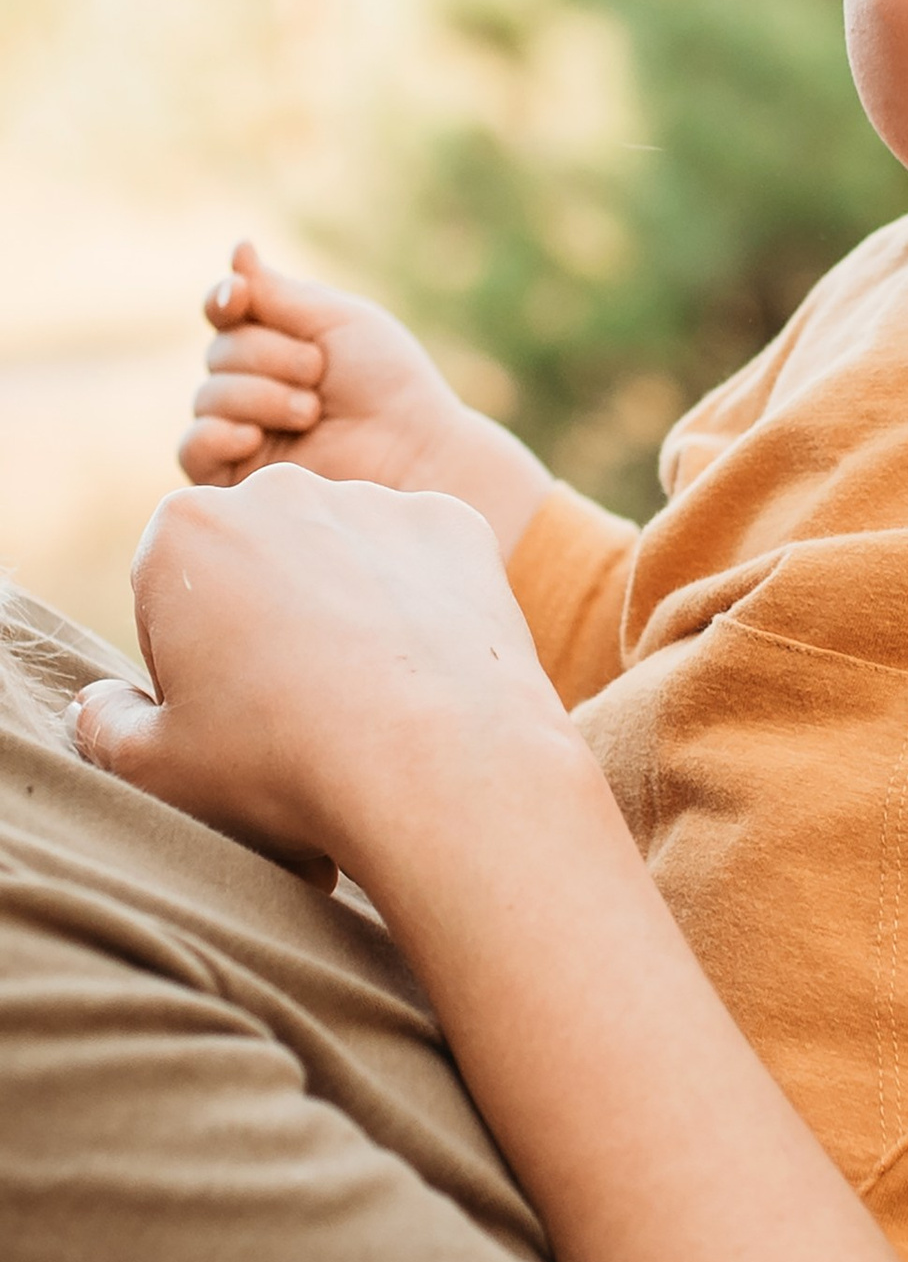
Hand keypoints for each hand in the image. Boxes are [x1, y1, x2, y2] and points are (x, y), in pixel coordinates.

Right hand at [74, 469, 579, 880]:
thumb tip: (99, 705)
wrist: (436, 770)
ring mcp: (373, 501)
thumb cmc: (284, 765)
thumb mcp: (158, 765)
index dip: (194, 661)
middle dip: (268, 619)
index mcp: (184, 529)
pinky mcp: (454, 524)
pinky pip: (424, 562)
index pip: (172, 591)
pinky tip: (426, 668)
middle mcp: (279, 491)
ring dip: (347, 607)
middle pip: (258, 560)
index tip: (230, 712)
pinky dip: (424, 606)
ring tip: (372, 696)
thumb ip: (106, 725)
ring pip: (343, 555)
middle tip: (302, 706)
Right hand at [182, 240, 551, 557]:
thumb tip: (238, 250)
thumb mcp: (338, 322)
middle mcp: (255, 384)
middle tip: (319, 374)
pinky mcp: (238, 477)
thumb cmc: (389, 383)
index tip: (241, 297)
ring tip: (312, 412)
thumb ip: (280, 294)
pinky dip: (215, 436)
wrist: (413, 451)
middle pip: (219, 353)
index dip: (225, 301)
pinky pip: (192, 449)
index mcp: (277, 341)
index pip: (224, 312)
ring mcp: (244, 431)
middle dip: (268, 357)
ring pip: (208, 398)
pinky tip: (252, 436)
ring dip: (262, 397)